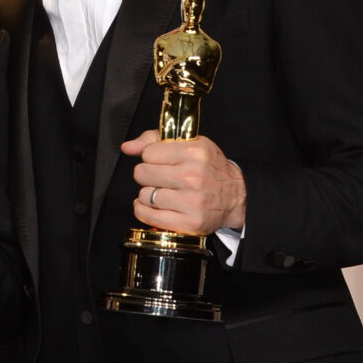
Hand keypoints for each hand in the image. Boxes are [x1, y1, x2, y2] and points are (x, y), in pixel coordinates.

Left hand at [122, 130, 246, 234]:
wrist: (236, 196)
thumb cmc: (209, 168)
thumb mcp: (189, 144)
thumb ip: (154, 140)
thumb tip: (127, 147)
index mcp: (193, 152)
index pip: (148, 153)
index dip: (151, 157)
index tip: (160, 161)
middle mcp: (193, 177)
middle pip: (142, 174)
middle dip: (147, 175)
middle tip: (160, 177)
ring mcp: (191, 202)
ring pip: (144, 195)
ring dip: (148, 194)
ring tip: (163, 192)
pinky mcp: (189, 223)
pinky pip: (147, 215)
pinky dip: (144, 211)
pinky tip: (154, 206)